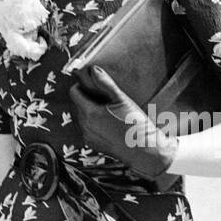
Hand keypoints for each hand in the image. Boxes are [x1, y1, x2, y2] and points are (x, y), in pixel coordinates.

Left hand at [71, 65, 178, 180]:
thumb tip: (93, 70)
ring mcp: (88, 137)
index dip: (83, 86)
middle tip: (106, 100)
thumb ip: (105, 83)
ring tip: (111, 113)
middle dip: (88, 99)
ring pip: (83, 117)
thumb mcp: (122, 100)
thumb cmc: (135, 124)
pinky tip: (110, 124)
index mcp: (90, 113)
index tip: (94, 87)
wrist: (146, 151)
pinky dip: (95, 124)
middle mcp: (85, 126)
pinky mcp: (93, 145)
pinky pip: (88, 129)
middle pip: (79, 104)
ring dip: (91, 112)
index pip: (74, 92)